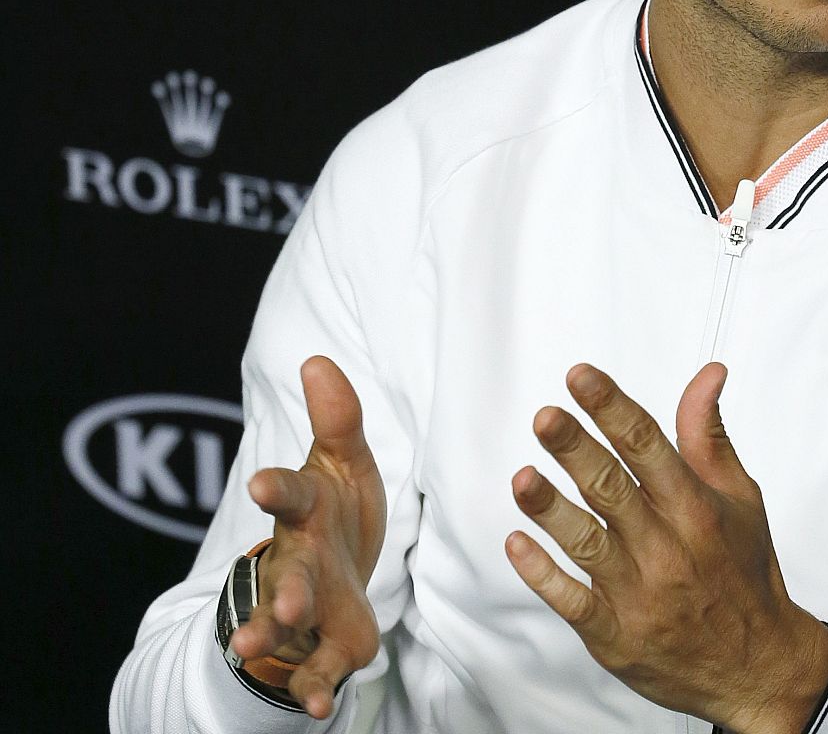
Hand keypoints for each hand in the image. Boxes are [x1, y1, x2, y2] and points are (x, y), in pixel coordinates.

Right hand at [229, 356, 387, 718]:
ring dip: (271, 636)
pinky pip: (317, 669)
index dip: (276, 488)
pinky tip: (320, 710)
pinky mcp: (327, 643)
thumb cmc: (336, 513)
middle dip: (280, 587)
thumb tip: (317, 360)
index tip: (259, 485)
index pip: (290, 494)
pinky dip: (315, 689)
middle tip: (280, 602)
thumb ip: (338, 419)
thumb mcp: (344, 463)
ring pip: (286, 623)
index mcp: (306, 510)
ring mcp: (306, 606)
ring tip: (252, 649)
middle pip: (287, 572)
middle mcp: (298, 559)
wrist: (334, 577)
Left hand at [505, 362, 827, 733]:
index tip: (581, 377)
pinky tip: (518, 544)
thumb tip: (708, 374)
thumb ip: (708, 435)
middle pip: (612, 488)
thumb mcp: (741, 497)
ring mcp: (639, 593)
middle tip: (546, 417)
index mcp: (696, 508)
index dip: (612, 407)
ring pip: (588, 543)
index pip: (648, 445)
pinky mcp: (616, 634)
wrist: (757, 665)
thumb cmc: (744, 573)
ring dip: (552, 509)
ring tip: (523, 477)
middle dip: (576, 449)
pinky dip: (543, 575)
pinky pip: (573, 601)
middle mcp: (667, 547)